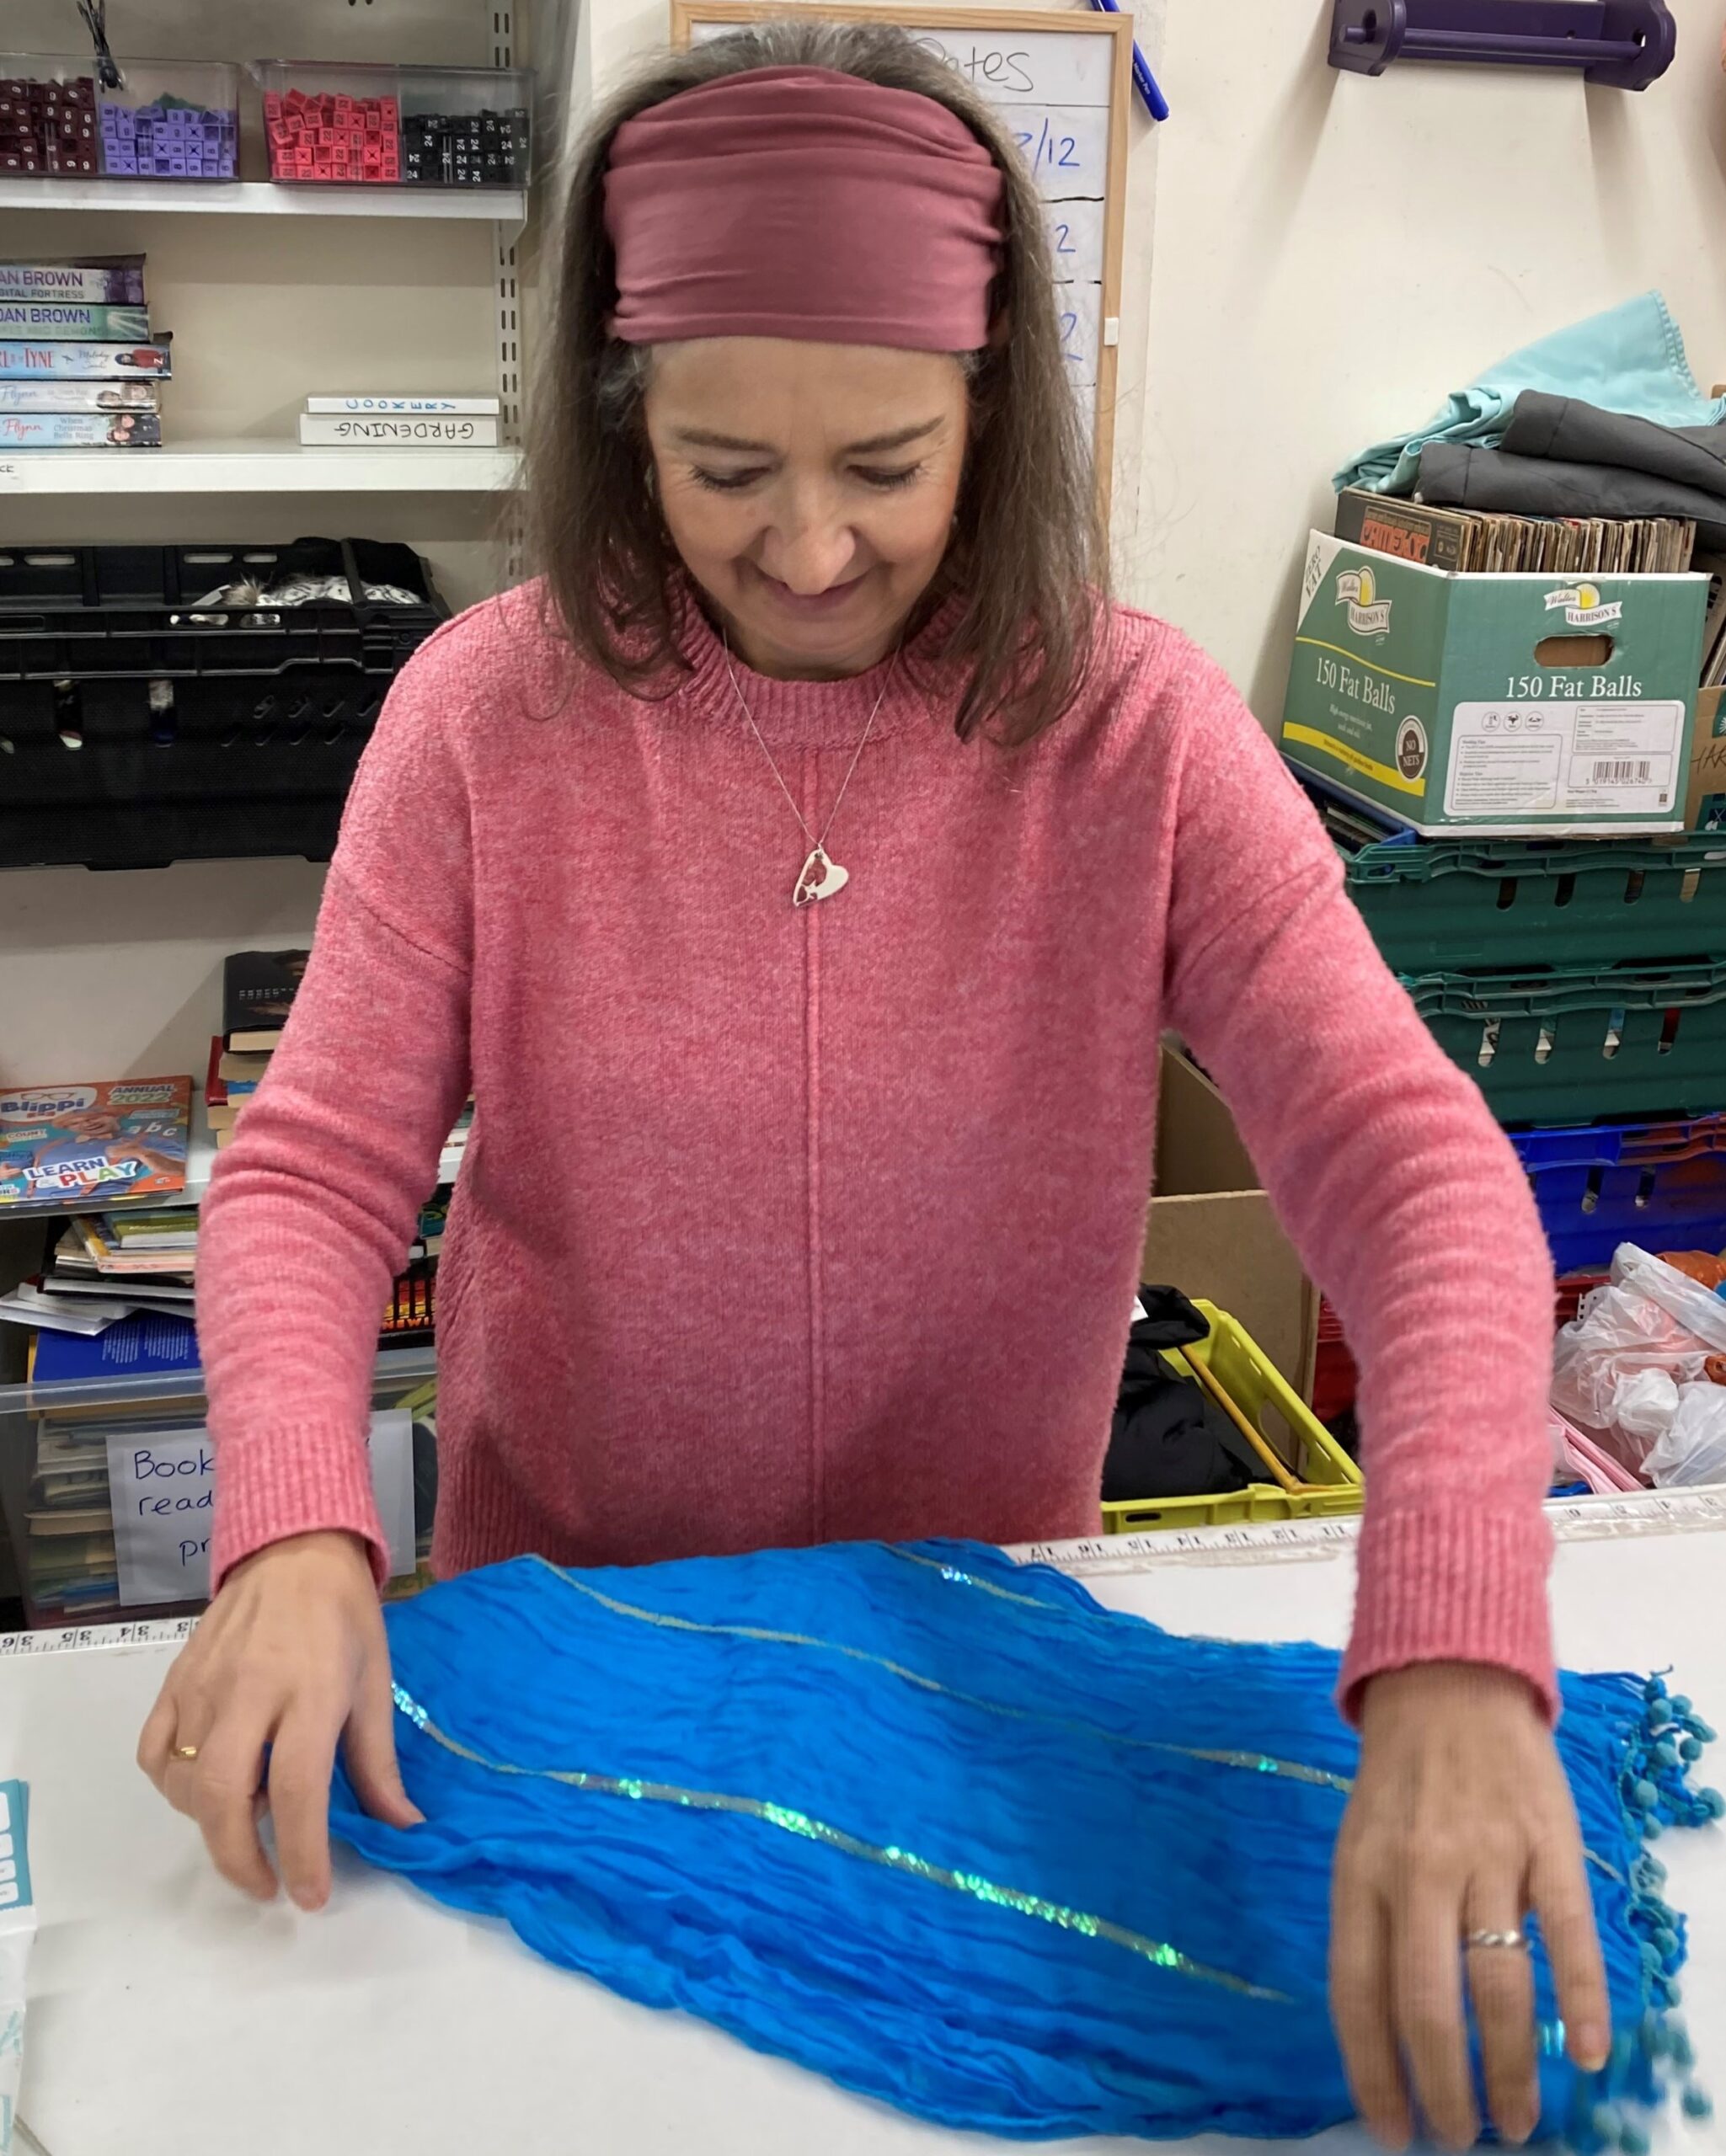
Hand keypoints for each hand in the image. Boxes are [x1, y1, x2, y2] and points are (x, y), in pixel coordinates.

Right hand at [137, 1529, 420, 1908]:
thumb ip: (378, 1766)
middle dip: (240, 1859)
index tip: (311, 1897)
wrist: (294, 1551)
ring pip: (185, 1782)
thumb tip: (405, 1830)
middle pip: (225, 1797)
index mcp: (313, 1692)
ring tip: (249, 1820)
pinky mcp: (174, 1681)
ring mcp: (204, 1686)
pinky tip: (204, 1787)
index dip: (302, 1856)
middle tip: (266, 1884)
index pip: (299, 1792)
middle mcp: (252, 1691)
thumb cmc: (344, 1619)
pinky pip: (153, 1753)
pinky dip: (172, 1786)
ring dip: (211, 1823)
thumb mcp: (375, 1686)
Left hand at [1331, 1662, 1610, 2149]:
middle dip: (1445, 2087)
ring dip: (1510, 2065)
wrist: (1447, 1682)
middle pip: (1428, 2003)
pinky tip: (1587, 2054)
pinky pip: (1569, 1934)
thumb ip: (1370, 1926)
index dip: (1375, 2073)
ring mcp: (1487, 1857)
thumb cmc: (1399, 1781)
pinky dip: (1583, 2001)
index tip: (1395, 2131)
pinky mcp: (1548, 1844)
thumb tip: (1385, 2033)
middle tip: (1462, 2136)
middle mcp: (1418, 1873)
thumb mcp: (1357, 1846)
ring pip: (1499, 1982)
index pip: (1358, 1996)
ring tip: (1519, 2119)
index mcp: (1361, 1877)